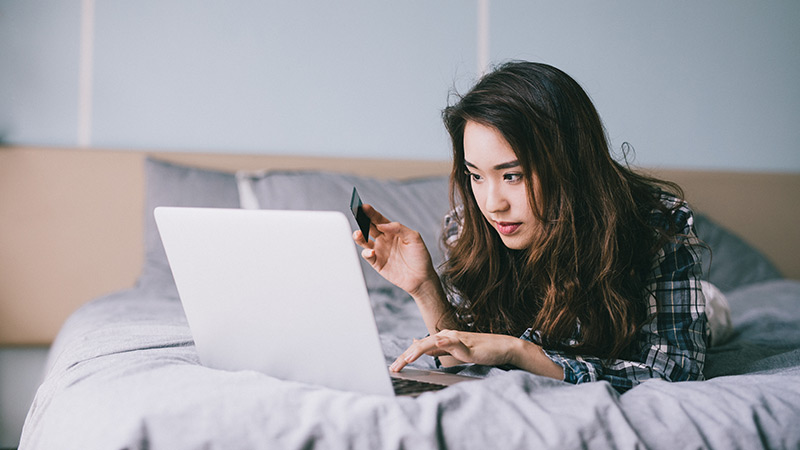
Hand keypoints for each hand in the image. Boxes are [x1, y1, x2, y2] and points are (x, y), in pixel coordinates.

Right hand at [352, 204, 437, 296]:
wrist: (422, 278)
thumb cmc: (420, 257)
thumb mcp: (414, 238)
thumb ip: (399, 228)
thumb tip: (382, 224)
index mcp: (393, 231)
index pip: (379, 219)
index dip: (371, 213)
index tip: (364, 207)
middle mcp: (384, 239)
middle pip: (369, 227)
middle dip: (362, 220)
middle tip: (357, 215)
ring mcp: (380, 251)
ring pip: (364, 241)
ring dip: (359, 236)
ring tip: (358, 233)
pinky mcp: (377, 263)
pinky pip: (368, 256)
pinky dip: (366, 253)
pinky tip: (371, 251)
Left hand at [390, 330, 564, 379]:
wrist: (504, 347)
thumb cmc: (481, 350)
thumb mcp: (455, 351)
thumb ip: (438, 349)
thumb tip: (418, 345)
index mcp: (443, 339)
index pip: (419, 347)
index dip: (405, 356)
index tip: (393, 367)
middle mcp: (447, 336)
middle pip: (421, 346)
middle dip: (405, 356)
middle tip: (392, 367)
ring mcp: (456, 339)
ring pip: (431, 343)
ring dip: (416, 351)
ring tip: (405, 360)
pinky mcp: (467, 344)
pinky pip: (451, 343)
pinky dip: (441, 344)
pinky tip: (432, 345)